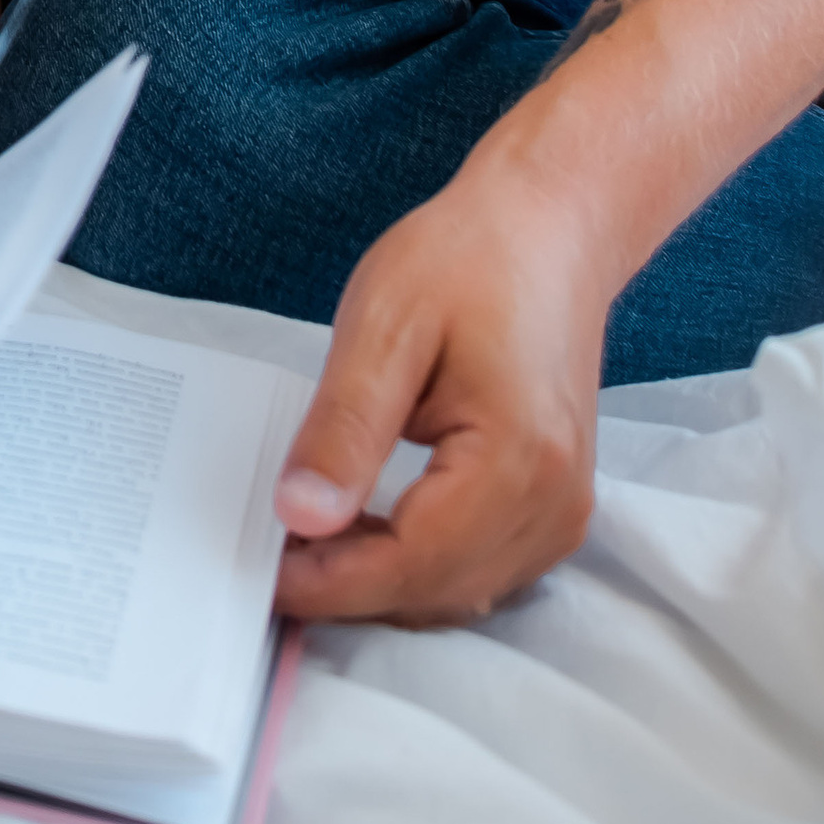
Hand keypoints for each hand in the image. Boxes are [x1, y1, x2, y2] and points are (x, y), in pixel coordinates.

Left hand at [270, 156, 608, 627]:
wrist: (548, 230)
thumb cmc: (469, 260)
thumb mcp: (385, 325)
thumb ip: (344, 428)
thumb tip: (299, 516)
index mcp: (518, 458)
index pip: (411, 563)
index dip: (329, 581)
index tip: (260, 574)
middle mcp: (555, 502)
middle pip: (436, 591)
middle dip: (349, 588)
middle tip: (269, 557)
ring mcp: (564, 511)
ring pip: (459, 593)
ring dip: (382, 583)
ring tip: (308, 541)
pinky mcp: (556, 506)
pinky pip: (480, 569)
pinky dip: (419, 567)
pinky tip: (366, 529)